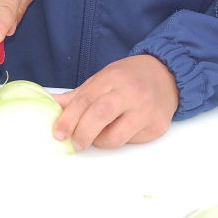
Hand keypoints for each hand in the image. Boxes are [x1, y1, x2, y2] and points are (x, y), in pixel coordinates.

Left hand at [52, 55, 178, 149]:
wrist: (167, 74)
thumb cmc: (129, 78)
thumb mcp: (103, 79)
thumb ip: (78, 95)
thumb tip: (50, 103)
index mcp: (113, 77)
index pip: (86, 100)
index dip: (69, 118)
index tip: (58, 133)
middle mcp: (131, 92)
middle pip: (100, 116)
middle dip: (82, 133)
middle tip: (75, 143)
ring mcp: (146, 109)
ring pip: (116, 137)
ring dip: (101, 141)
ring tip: (99, 137)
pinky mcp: (157, 126)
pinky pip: (132, 141)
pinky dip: (121, 140)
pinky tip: (122, 130)